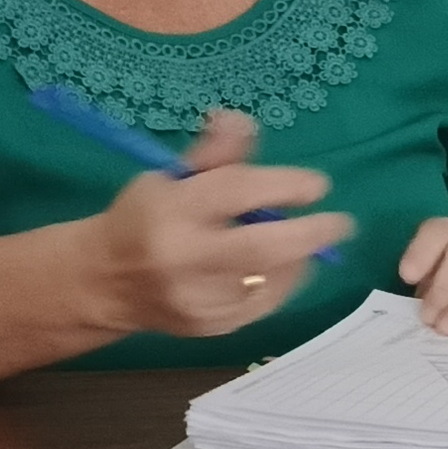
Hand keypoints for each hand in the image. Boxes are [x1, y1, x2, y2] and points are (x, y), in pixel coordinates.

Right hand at [94, 110, 354, 337]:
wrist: (106, 282)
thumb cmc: (144, 217)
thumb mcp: (169, 176)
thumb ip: (213, 153)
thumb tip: (242, 120)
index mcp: (172, 210)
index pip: (237, 192)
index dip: (285, 186)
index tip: (317, 186)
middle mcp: (184, 258)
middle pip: (261, 248)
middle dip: (311, 234)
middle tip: (341, 224)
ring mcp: (198, 300)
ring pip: (269, 280)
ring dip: (299, 259)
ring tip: (307, 242)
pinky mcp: (210, 327)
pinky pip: (263, 306)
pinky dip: (283, 283)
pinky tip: (284, 268)